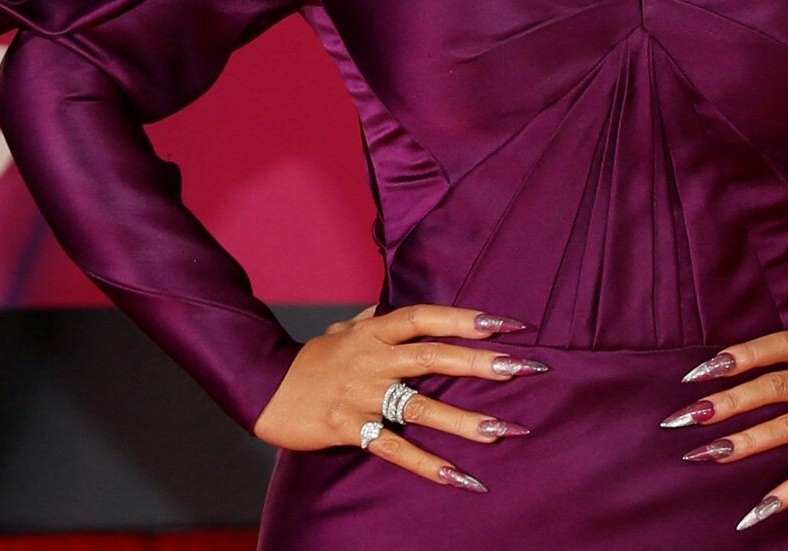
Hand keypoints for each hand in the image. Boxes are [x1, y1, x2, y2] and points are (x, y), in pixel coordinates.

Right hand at [253, 302, 544, 491]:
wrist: (263, 387)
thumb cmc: (312, 358)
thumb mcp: (344, 328)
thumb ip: (378, 319)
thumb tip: (408, 310)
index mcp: (373, 330)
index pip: (425, 318)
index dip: (464, 318)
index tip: (507, 323)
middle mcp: (371, 359)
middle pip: (433, 356)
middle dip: (481, 362)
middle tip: (524, 367)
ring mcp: (361, 394)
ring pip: (419, 406)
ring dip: (463, 420)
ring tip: (501, 430)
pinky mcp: (349, 428)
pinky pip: (393, 448)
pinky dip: (427, 465)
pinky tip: (459, 477)